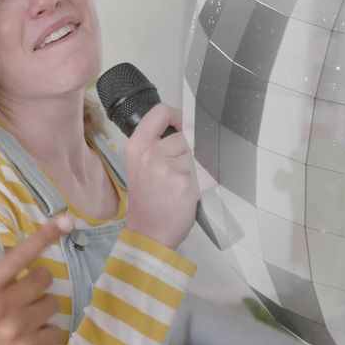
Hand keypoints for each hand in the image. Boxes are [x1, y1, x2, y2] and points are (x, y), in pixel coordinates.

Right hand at [0, 216, 72, 344]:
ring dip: (43, 310)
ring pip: (52, 304)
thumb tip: (5, 251)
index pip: (19, 255)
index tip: (64, 221)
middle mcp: (1, 304)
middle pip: (43, 278)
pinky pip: (55, 331)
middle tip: (25, 296)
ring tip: (25, 321)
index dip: (44, 236)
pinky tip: (29, 340)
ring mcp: (16, 328)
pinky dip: (46, 335)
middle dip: (38, 284)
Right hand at [123, 104, 197, 249]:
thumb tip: (187, 126)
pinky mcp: (187, 183)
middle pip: (186, 134)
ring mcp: (169, 168)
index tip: (183, 126)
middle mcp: (151, 154)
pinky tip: (191, 190)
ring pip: (199, 152)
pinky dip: (205, 180)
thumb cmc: (148, 200)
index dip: (177, 116)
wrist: (149, 231)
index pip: (161, 113)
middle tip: (180, 169)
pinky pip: (207, 171)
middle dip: (189, 150)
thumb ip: (157, 143)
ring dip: (198, 166)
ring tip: (184, 181)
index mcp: (137, 147)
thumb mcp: (141, 165)